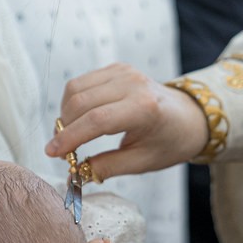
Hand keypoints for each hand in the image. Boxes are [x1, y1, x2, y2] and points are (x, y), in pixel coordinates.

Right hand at [46, 63, 208, 181]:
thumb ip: (107, 167)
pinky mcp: (117, 68)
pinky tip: (81, 120)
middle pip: (80, 102)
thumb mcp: (143, 162)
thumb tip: (74, 174)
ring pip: (76, 89)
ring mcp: (124, 72)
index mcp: (144, 108)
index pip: (96, 120)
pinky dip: (74, 101)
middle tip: (63, 151)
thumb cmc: (170, 141)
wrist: (190, 116)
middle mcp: (133, 84)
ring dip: (66, 114)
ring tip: (72, 136)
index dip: (69, 138)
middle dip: (64, 128)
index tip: (52, 153)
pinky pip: (82, 82)